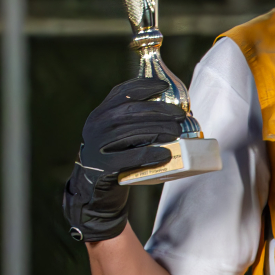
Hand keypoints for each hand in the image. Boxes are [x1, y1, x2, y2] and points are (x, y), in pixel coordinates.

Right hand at [63, 76, 184, 244]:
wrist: (93, 189)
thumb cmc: (114, 157)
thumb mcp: (116, 134)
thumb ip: (132, 120)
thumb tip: (170, 111)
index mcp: (100, 114)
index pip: (121, 93)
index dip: (143, 86)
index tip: (165, 86)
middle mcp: (96, 126)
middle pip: (131, 111)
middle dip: (159, 110)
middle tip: (180, 115)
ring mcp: (98, 146)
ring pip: (132, 132)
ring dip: (158, 129)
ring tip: (177, 132)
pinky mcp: (104, 166)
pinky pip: (130, 158)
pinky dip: (150, 155)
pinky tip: (166, 154)